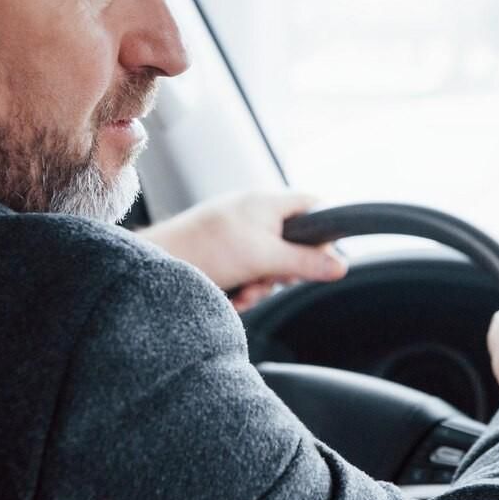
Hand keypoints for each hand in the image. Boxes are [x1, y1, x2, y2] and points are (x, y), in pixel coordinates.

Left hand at [140, 191, 347, 310]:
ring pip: (268, 265)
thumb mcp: (265, 259)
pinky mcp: (221, 255)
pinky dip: (242, 289)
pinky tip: (229, 297)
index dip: (324, 230)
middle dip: (282, 271)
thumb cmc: (207, 250)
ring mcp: (236, 234)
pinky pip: (246, 273)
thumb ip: (306, 262)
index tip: (324, 257)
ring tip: (242, 293)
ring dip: (259, 286)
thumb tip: (341, 265)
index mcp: (266, 202)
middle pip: (292, 243)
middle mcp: (252, 214)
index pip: (313, 204)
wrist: (157, 267)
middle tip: (270, 278)